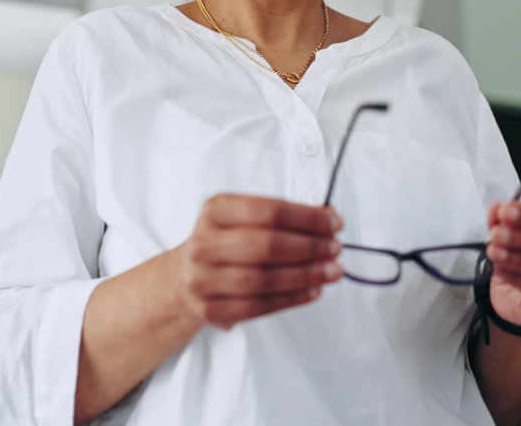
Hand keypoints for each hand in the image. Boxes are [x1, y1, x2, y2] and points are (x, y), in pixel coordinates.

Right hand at [173, 194, 343, 329]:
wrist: (185, 276)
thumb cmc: (226, 243)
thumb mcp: (245, 218)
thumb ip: (285, 217)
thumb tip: (330, 219)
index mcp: (215, 210)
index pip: (269, 211)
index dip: (307, 218)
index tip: (334, 223)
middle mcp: (205, 243)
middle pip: (266, 245)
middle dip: (309, 248)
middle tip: (335, 249)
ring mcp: (203, 278)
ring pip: (262, 280)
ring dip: (305, 276)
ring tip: (331, 272)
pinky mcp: (210, 308)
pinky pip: (257, 307)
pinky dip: (291, 299)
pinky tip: (312, 291)